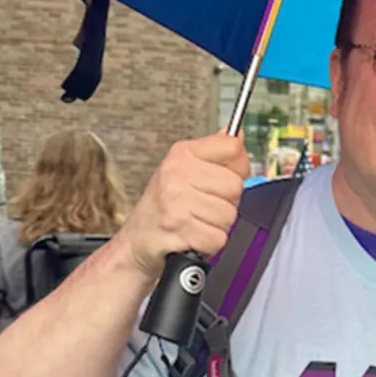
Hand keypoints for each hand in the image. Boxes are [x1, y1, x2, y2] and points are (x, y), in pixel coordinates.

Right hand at [116, 132, 249, 278]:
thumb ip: (213, 152)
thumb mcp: (184, 168)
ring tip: (197, 220)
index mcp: (183, 154)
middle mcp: (177, 174)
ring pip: (229, 215)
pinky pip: (218, 238)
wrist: (137, 239)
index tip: (224, 175)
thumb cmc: (164, 204)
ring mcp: (177, 202)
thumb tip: (236, 134)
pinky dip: (210, 242)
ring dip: (218, 224)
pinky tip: (194, 234)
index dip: (238, 166)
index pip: (233, 148)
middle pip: (235, 185)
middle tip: (204, 205)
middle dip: (227, 201)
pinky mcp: (180, 229)